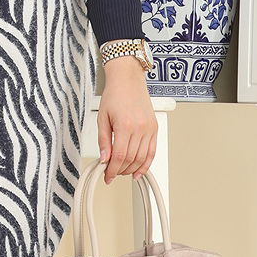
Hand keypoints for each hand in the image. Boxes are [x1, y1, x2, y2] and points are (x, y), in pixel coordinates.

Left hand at [97, 59, 156, 184]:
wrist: (128, 80)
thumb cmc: (114, 95)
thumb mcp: (102, 117)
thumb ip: (104, 141)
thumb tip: (104, 159)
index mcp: (125, 125)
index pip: (119, 156)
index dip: (112, 170)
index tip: (107, 176)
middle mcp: (140, 128)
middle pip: (131, 159)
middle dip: (120, 171)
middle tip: (111, 173)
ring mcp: (150, 129)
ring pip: (143, 158)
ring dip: (132, 169)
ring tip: (121, 172)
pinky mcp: (154, 128)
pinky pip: (152, 151)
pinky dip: (146, 164)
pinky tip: (138, 171)